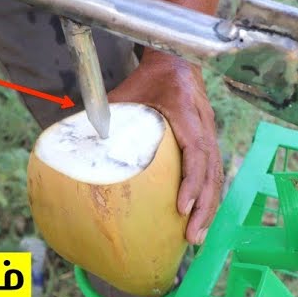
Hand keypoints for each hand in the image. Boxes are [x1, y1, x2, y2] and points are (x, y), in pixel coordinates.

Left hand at [107, 49, 220, 244]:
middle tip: (192, 235)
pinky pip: (213, 171)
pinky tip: (198, 215)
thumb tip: (80, 138)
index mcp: (185, 111)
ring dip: (208, 206)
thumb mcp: (126, 92)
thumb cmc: (149, 78)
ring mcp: (209, 133)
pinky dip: (207, 195)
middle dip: (204, 206)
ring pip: (216, 174)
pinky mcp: (208, 140)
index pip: (196, 150)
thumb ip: (107, 113)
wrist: (174, 60)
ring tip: (196, 235)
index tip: (181, 206)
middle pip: (212, 170)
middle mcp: (203, 125)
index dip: (191, 181)